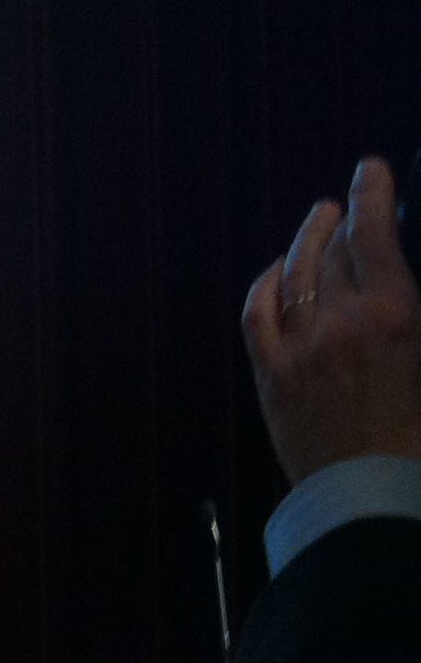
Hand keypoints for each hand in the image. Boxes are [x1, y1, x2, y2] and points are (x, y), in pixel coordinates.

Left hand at [242, 155, 420, 483]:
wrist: (373, 493)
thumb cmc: (420, 432)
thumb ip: (409, 310)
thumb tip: (395, 282)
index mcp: (398, 314)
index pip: (375, 233)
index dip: (372, 193)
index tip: (370, 169)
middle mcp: (343, 321)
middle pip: (332, 250)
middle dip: (339, 220)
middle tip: (342, 205)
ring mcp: (300, 347)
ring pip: (294, 274)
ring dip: (303, 242)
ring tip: (314, 223)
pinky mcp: (272, 374)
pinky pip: (258, 313)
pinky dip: (266, 284)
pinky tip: (275, 273)